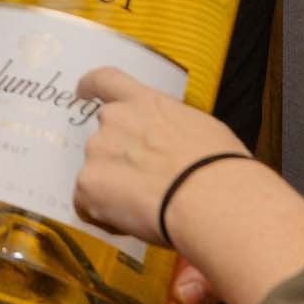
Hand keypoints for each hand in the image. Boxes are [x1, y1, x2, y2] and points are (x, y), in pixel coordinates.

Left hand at [71, 67, 251, 246]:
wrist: (210, 196)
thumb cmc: (220, 168)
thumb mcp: (201, 129)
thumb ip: (170, 130)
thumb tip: (171, 147)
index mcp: (145, 102)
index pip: (106, 80)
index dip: (90, 86)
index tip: (83, 92)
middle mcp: (115, 119)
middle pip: (103, 139)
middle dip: (117, 162)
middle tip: (145, 186)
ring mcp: (98, 150)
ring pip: (96, 174)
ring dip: (112, 190)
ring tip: (149, 208)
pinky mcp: (88, 183)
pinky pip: (87, 204)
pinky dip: (104, 216)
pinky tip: (134, 222)